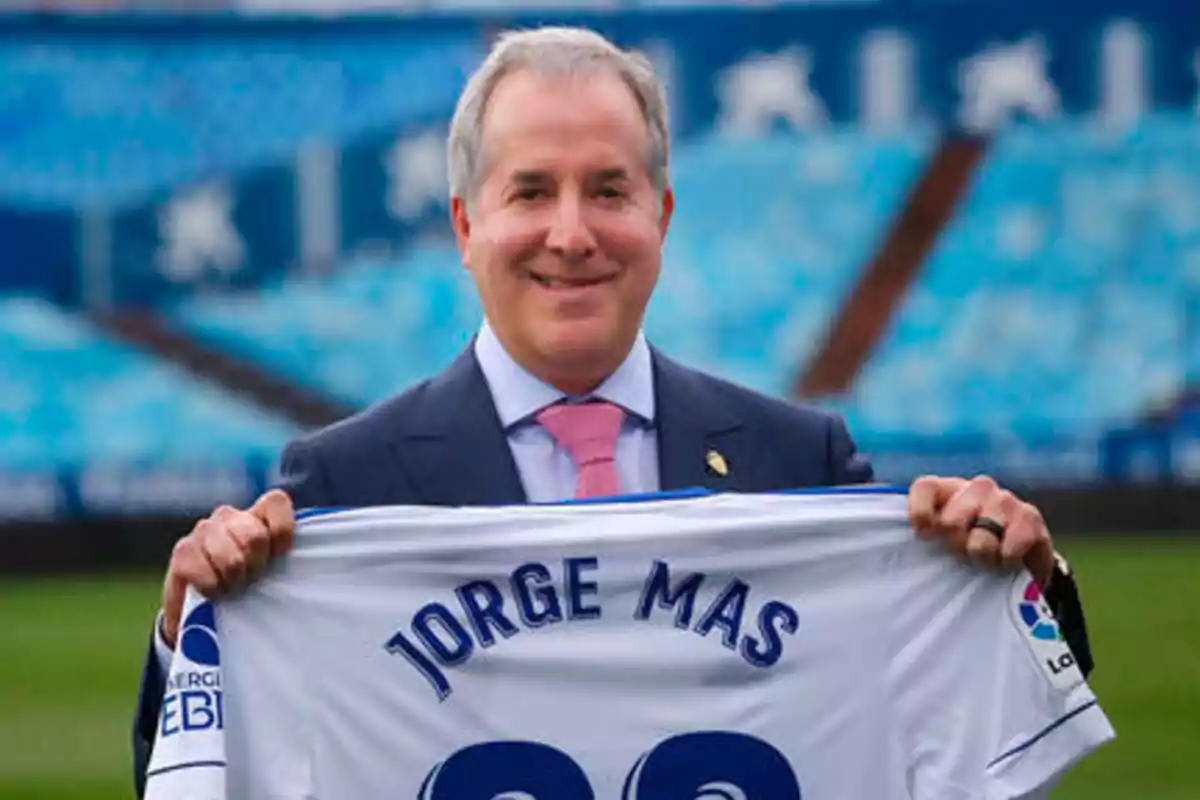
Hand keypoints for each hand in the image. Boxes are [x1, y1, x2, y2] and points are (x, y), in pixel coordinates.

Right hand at [161, 489, 294, 647]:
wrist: (201, 612)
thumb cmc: (249, 587)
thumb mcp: (274, 570)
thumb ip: (289, 558)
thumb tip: (329, 564)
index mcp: (257, 515)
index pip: (276, 502)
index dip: (282, 530)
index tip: (280, 556)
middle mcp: (229, 516)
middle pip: (254, 536)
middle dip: (256, 566)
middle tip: (252, 579)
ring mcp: (203, 530)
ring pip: (230, 557)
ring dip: (234, 580)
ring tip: (233, 588)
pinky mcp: (182, 551)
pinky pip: (203, 571)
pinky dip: (212, 589)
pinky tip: (212, 592)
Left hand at [907, 475, 1055, 586]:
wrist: (1018, 560)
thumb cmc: (968, 549)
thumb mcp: (941, 540)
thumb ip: (923, 534)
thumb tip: (906, 542)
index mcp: (948, 489)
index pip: (924, 488)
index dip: (920, 514)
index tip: (925, 536)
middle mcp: (976, 487)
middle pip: (951, 522)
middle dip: (955, 547)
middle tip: (963, 554)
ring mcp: (1004, 499)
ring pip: (981, 539)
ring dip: (982, 557)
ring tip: (985, 561)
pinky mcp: (1030, 516)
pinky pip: (1012, 545)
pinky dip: (1007, 560)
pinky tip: (1007, 561)